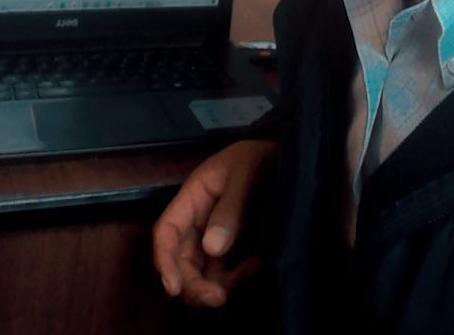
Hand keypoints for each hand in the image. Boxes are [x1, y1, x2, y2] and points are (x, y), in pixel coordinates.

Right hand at [152, 138, 277, 307]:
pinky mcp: (237, 247)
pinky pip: (228, 272)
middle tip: (217, 298)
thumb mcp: (247, 171)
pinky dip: (238, 278)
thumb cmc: (261, 156)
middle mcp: (200, 221)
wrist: (289, 155)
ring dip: (217, 286)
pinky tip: (256, 266)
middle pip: (183, 260)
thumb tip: (213, 249)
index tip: (173, 287)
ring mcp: (218, 236)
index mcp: (194, 197)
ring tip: (248, 274)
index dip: (164, 260)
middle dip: (193, 285)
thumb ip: (231, 207)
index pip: (167, 231)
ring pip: (204, 272)